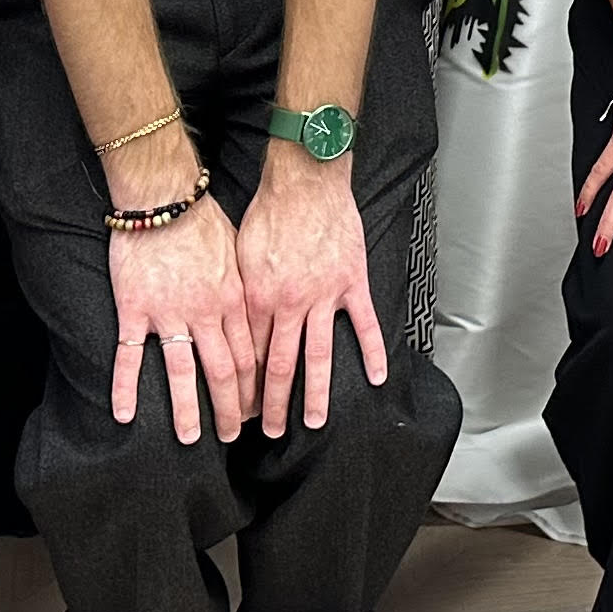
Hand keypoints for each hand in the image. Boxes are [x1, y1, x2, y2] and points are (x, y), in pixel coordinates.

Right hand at [107, 194, 252, 442]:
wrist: (163, 193)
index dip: (257, 388)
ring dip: (188, 410)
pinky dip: (127, 387)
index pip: (252, 356)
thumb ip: (246, 291)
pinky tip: (124, 415)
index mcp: (235, 299)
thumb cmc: (203, 219)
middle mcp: (206, 311)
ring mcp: (169, 312)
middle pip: (225, 371)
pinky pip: (131, 355)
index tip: (258, 410)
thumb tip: (262, 318)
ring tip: (189, 439)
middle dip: (232, 408)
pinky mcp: (135, 308)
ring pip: (183, 372)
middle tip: (232, 436)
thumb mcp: (239, 254)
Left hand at [236, 152, 386, 434]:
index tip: (241, 409)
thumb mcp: (238, 255)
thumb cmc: (268, 210)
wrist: (304, 178)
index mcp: (258, 298)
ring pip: (320, 355)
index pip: (251, 354)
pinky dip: (372, 352)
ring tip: (312, 423)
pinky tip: (377, 378)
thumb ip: (241, 295)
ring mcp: (324, 295)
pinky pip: (364, 323)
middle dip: (273, 404)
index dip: (245, 385)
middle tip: (268, 433)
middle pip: (281, 366)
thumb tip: (235, 327)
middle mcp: (291, 303)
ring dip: (315, 394)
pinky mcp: (351, 281)